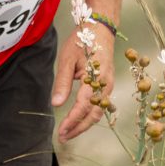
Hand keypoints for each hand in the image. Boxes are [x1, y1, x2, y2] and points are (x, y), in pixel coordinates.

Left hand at [52, 23, 115, 141]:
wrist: (100, 29)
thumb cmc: (82, 41)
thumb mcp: (67, 59)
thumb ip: (62, 83)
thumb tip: (56, 104)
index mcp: (96, 78)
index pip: (83, 106)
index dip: (72, 120)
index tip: (61, 131)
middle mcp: (105, 85)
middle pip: (94, 114)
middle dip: (78, 128)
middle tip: (63, 137)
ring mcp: (108, 86)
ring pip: (98, 112)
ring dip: (84, 124)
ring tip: (68, 132)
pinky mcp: (106, 86)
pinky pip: (100, 105)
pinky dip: (89, 116)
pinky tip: (78, 121)